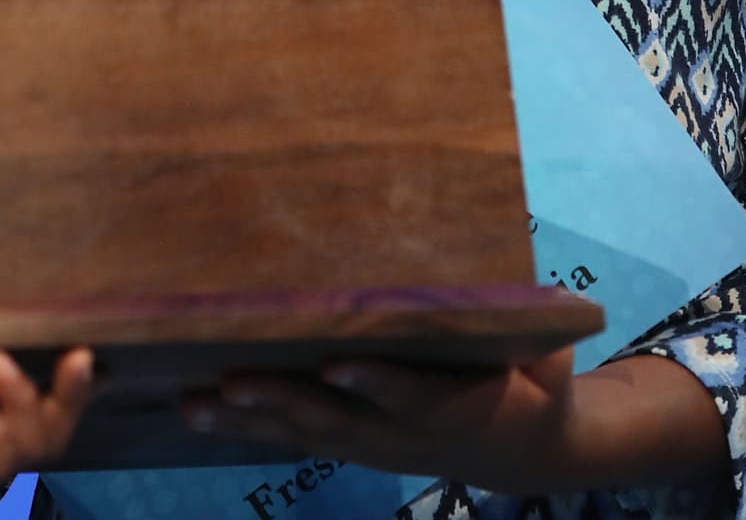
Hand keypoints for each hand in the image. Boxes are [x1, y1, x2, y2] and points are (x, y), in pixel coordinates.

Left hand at [184, 351, 575, 492]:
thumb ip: (536, 328)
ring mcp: (372, 444)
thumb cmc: (539, 381)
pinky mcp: (352, 445)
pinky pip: (294, 438)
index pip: (411, 394)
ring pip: (302, 434)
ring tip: (193, 401)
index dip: (377, 382)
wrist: (528, 450)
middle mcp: (403, 434)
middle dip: (280, 401)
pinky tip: (200, 410)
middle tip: (230, 379)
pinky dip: (247, 426)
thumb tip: (540, 294)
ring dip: (246, 419)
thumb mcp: (552, 357)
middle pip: (336, 419)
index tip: (338, 361)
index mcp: (458, 406)